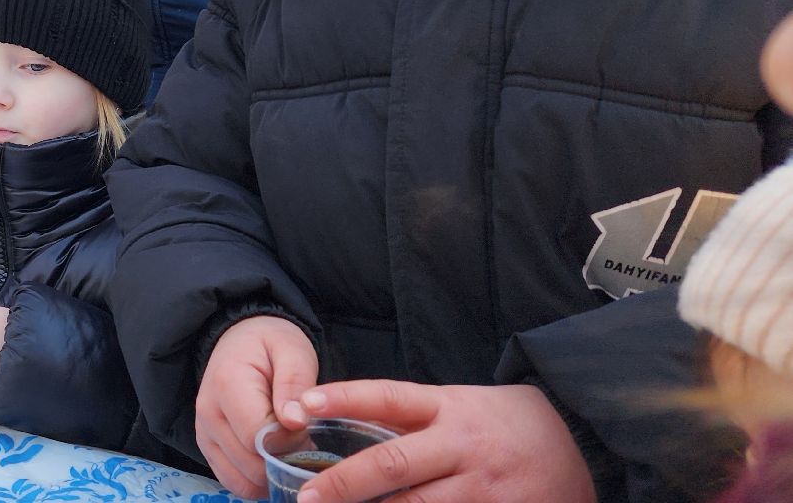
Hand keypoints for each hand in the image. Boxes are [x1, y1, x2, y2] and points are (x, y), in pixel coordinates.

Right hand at [196, 315, 319, 499]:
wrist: (242, 339)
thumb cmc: (271, 343)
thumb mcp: (292, 350)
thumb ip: (295, 384)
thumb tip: (295, 422)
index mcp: (227, 385)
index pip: (258, 437)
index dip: (290, 442)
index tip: (308, 428)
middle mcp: (208, 414)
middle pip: (250, 464)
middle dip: (285, 461)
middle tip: (306, 442)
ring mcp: (205, 434)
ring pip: (242, 481)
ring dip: (272, 476)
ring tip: (290, 451)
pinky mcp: (208, 448)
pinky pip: (233, 482)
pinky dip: (258, 481)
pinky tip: (275, 461)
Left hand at [291, 382, 594, 502]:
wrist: (585, 449)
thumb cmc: (506, 426)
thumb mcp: (462, 405)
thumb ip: (413, 418)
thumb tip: (346, 422)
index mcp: (450, 407)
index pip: (389, 396)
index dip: (344, 399)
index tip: (302, 405)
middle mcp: (464, 445)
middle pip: (394, 463)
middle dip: (344, 483)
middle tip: (306, 497)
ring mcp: (484, 487)